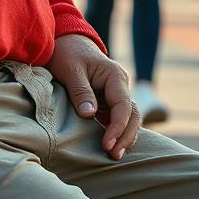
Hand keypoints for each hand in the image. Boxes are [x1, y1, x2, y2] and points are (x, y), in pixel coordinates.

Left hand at [44, 34, 139, 161]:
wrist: (66, 42)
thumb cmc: (67, 53)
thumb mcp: (70, 69)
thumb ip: (80, 91)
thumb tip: (89, 115)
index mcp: (115, 76)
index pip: (123, 106)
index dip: (118, 127)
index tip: (107, 144)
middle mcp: (120, 86)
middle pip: (132, 115)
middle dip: (125, 136)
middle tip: (114, 155)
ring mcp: (115, 95)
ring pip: (128, 120)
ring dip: (123, 138)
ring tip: (114, 156)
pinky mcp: (108, 102)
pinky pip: (117, 120)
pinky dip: (116, 133)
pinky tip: (111, 148)